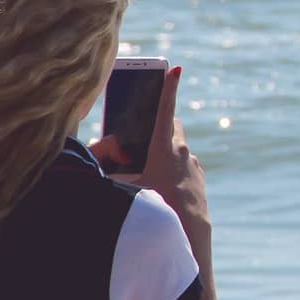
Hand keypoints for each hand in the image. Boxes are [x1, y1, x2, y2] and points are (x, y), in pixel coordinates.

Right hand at [91, 67, 209, 235]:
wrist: (188, 230)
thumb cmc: (154, 208)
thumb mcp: (126, 189)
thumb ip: (110, 172)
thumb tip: (100, 160)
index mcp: (164, 148)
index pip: (165, 110)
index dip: (168, 88)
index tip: (175, 69)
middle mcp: (182, 151)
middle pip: (173, 127)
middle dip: (161, 126)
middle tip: (146, 137)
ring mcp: (194, 164)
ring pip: (179, 148)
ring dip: (167, 153)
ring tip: (152, 171)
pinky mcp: (200, 176)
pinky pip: (185, 165)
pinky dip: (175, 169)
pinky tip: (165, 186)